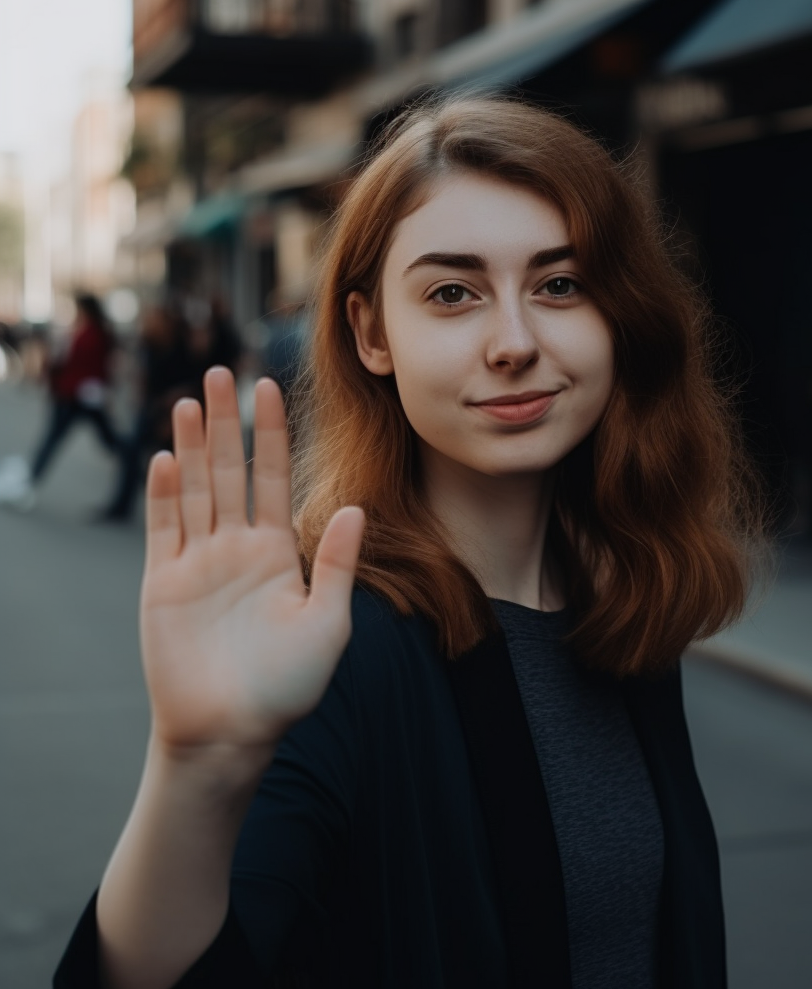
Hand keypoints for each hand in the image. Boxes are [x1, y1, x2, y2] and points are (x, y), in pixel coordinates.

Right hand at [140, 367, 363, 755]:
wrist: (232, 732)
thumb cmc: (287, 685)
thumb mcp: (327, 622)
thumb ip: (335, 564)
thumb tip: (354, 506)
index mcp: (277, 551)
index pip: (273, 479)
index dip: (271, 434)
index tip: (269, 388)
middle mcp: (237, 548)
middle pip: (230, 472)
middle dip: (226, 424)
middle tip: (223, 373)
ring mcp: (197, 562)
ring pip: (194, 490)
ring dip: (192, 445)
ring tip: (191, 400)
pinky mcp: (163, 583)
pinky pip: (163, 529)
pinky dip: (165, 495)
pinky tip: (169, 458)